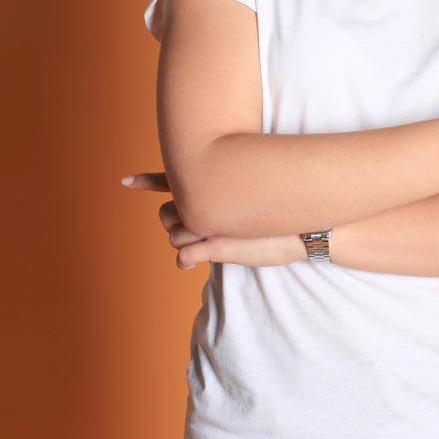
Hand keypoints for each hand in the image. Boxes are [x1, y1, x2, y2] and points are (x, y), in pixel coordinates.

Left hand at [122, 171, 304, 269]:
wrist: (312, 226)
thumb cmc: (287, 213)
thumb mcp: (254, 200)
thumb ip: (229, 194)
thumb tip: (215, 205)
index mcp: (214, 185)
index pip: (172, 180)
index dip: (147, 180)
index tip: (125, 180)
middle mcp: (207, 201)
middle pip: (167, 211)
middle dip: (172, 217)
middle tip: (196, 219)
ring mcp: (210, 224)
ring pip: (175, 234)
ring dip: (183, 238)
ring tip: (211, 235)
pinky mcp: (217, 245)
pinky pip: (186, 254)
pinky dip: (188, 257)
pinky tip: (197, 256)